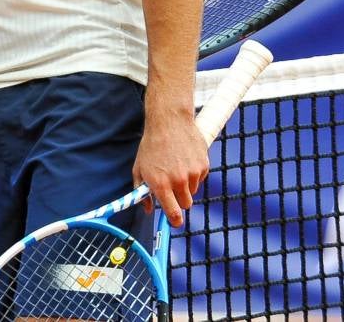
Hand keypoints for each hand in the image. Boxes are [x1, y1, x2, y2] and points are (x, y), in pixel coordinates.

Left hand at [133, 108, 209, 227]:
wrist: (169, 122)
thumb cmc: (151, 146)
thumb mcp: (139, 168)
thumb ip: (141, 192)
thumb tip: (147, 210)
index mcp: (160, 184)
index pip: (173, 213)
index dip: (174, 221)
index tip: (174, 222)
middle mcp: (178, 181)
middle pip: (185, 204)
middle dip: (179, 199)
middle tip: (171, 186)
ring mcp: (193, 173)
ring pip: (193, 191)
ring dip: (186, 184)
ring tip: (176, 166)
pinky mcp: (204, 165)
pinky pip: (200, 179)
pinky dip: (194, 173)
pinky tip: (185, 159)